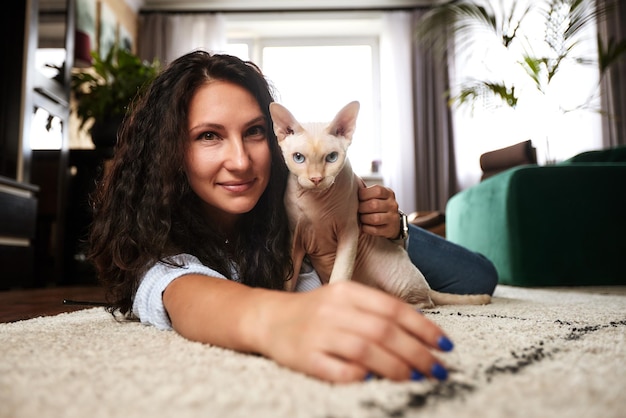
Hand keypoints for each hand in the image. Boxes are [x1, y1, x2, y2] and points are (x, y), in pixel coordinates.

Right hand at [255, 281, 451, 382]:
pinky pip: (336, 369)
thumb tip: (421, 336)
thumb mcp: (346, 301)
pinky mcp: (305, 356)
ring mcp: (318, 333)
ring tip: (415, 377)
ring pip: (364, 349)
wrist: (269, 319)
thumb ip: (377, 312)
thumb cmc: (316, 312)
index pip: (393, 308)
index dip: (423, 328)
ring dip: (395, 366)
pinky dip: (358, 376)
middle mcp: (334, 310)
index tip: (445, 345)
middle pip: (383, 330)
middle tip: (437, 369)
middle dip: (417, 352)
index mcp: (347, 292)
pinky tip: (373, 381)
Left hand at [358, 185, 400, 238]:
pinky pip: (375, 230)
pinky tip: (365, 226)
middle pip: (374, 205)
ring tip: (362, 218)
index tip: (359, 198)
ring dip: (364, 219)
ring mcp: (393, 218)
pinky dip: (366, 228)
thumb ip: (366, 191)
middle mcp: (393, 204)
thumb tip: (350, 183)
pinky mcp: (390, 230)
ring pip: (375, 218)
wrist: (391, 223)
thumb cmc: (377, 206)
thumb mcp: (376, 196)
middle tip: (358, 210)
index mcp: (388, 193)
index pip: (377, 190)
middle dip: (362, 208)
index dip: (364, 194)